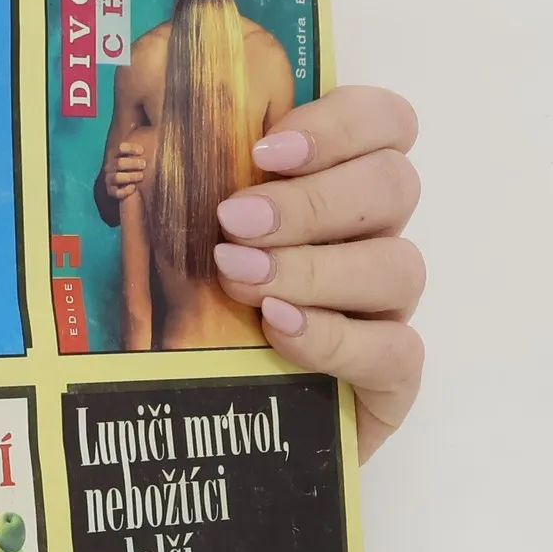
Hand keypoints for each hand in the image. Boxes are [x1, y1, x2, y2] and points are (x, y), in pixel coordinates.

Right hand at [106, 138, 147, 202]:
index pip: (120, 148)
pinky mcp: (111, 191)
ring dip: (130, 176)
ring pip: (117, 177)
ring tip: (141, 176)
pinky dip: (124, 190)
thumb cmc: (133, 167)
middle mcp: (110, 167)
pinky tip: (133, 188)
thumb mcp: (136, 154)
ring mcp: (110, 179)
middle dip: (132, 163)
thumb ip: (138, 140)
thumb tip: (136, 124)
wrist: (124, 185)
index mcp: (116, 156)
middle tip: (144, 164)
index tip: (142, 150)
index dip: (130, 148)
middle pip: (119, 163)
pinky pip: (116, 192)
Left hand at [212, 86, 424, 459]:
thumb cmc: (198, 319)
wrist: (215, 428)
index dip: (341, 123)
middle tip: (234, 222)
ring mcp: (387, 311)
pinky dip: (335, 335)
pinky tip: (279, 328)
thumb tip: (154, 144)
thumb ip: (197, 191)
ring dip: (314, 266)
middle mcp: (374, 242)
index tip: (265, 150)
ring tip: (242, 280)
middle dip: (310, 200)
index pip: (385, 125)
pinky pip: (396, 350)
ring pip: (398, 265)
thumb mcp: (188, 245)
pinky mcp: (391, 380)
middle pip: (393, 186)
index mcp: (338, 189)